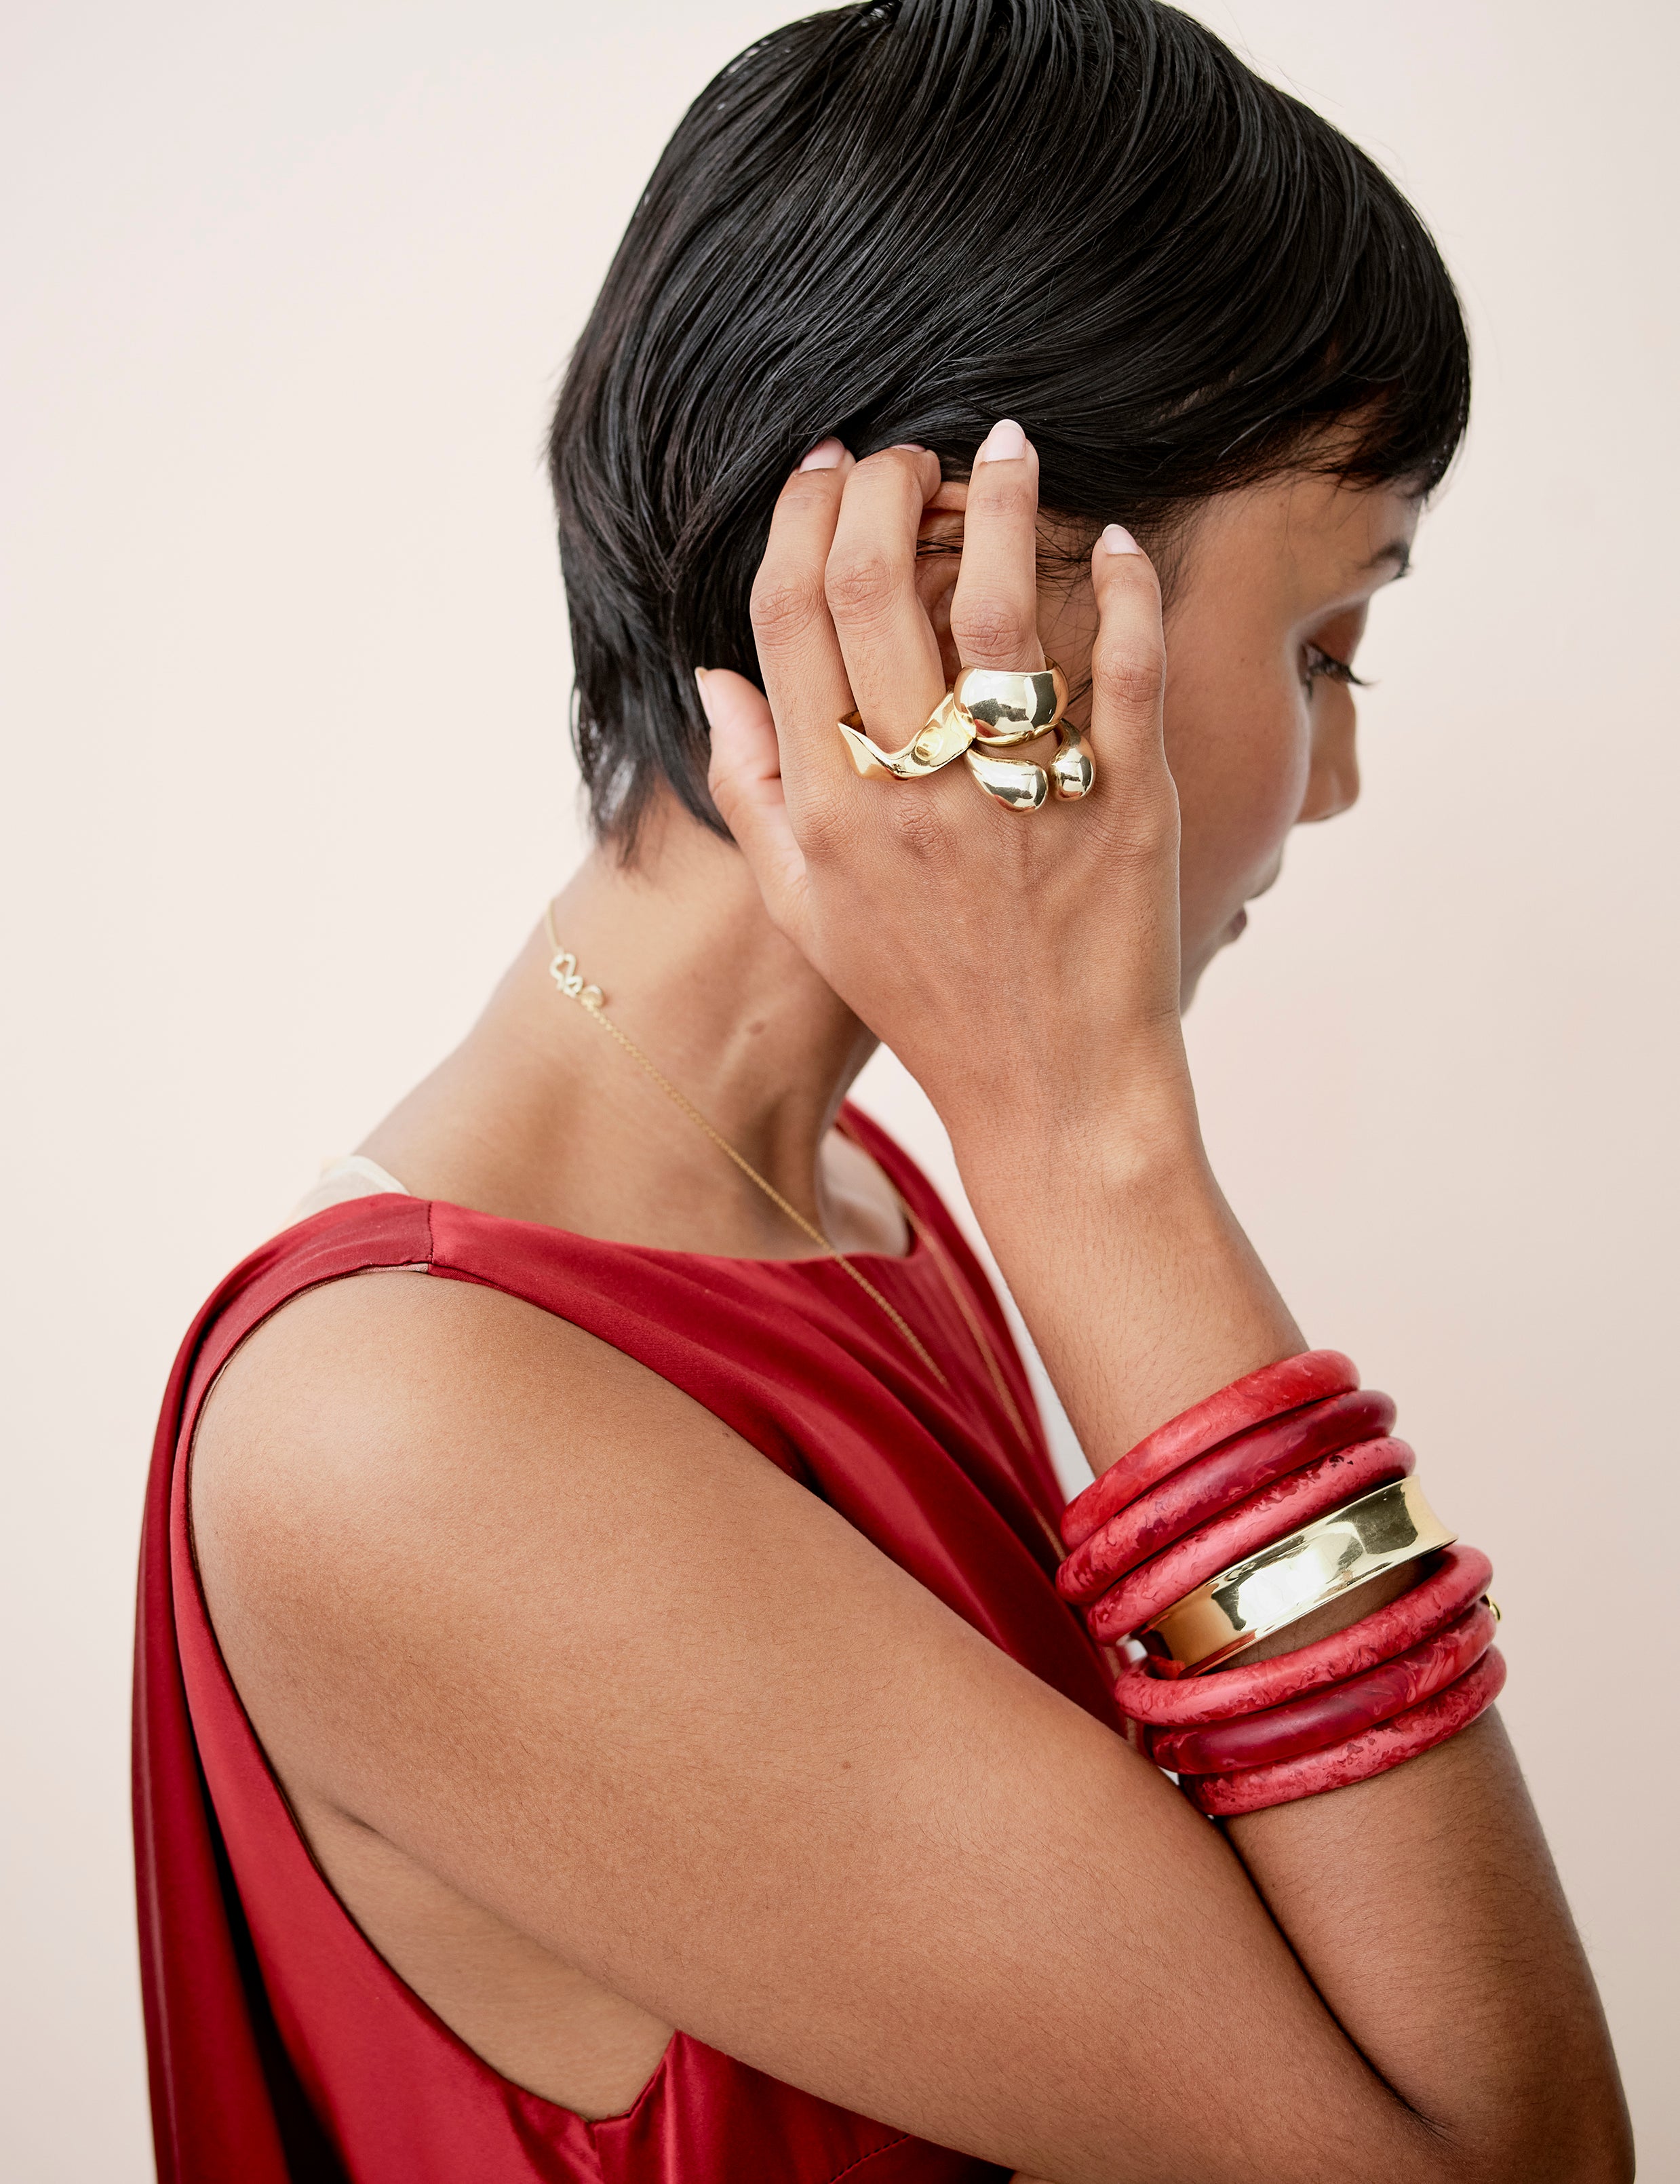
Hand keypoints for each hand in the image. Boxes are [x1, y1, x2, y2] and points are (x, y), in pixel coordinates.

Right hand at [703, 427, 1189, 1144]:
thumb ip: (753, 789)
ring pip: (999, 606)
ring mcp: (1018, 793)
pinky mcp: (1124, 802)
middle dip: (887, 485)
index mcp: (828, 807)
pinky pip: (1125, 668)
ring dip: (998, 504)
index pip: (788, 618)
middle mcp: (913, 790)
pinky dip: (1122, 591)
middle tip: (911, 452)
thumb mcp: (806, 910)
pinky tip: (1114, 541)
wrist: (1051, 1090)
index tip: (826, 466)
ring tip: (1006, 446)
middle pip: (876, 586)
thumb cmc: (923, 998)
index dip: (801, 519)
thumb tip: (714, 675)